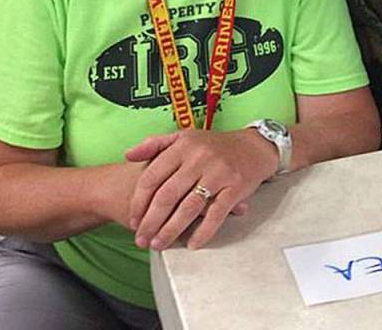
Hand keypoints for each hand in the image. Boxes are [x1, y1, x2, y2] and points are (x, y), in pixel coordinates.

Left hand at [124, 130, 277, 250]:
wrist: (253, 146)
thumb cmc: (214, 145)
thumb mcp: (183, 137)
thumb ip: (155, 144)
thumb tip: (128, 155)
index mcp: (182, 146)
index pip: (153, 177)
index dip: (139, 202)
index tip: (133, 220)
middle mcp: (198, 158)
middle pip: (167, 196)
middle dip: (151, 222)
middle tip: (141, 240)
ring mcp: (218, 173)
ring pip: (188, 208)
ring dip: (171, 230)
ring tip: (159, 245)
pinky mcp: (235, 187)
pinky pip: (215, 214)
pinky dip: (203, 232)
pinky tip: (192, 244)